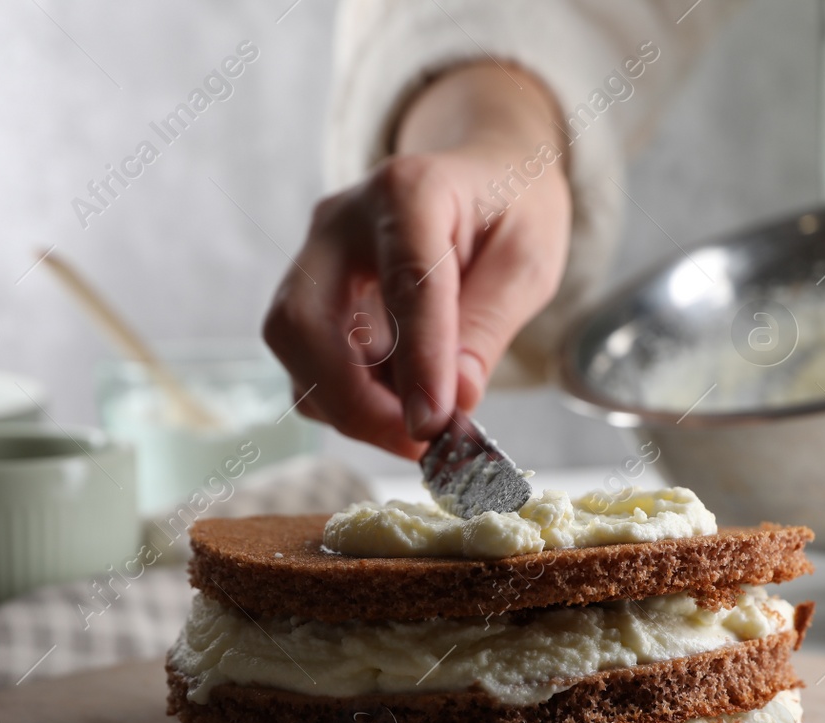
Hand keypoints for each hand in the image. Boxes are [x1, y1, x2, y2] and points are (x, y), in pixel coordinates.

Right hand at [262, 64, 570, 458]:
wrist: (479, 176)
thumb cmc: (510, 211)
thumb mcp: (528, 263)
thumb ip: (489, 326)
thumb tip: (455, 401)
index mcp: (410, 190)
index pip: (406, 283)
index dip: (419, 362)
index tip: (435, 426)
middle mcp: (340, 221)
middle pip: (307, 322)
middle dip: (356, 402)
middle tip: (421, 443)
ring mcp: (311, 257)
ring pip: (296, 351)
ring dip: (352, 407)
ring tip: (422, 425)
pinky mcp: (306, 294)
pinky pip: (307, 362)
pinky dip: (349, 399)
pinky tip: (401, 402)